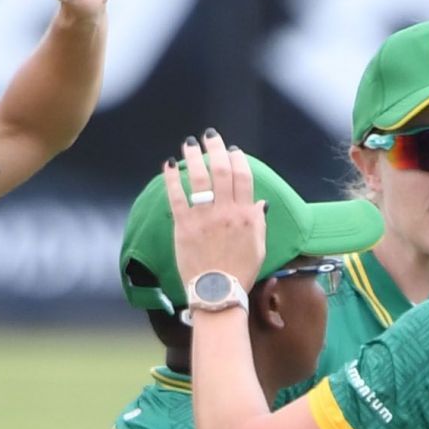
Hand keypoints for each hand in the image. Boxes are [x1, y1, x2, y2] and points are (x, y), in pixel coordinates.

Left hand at [168, 129, 265, 292]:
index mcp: (246, 215)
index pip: (243, 178)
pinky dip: (171, 179)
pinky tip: (168, 166)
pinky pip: (176, 197)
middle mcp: (226, 212)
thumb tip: (260, 203)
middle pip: (221, 171)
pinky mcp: (184, 226)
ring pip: (199, 179)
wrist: (218, 292)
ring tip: (189, 144)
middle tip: (209, 137)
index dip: (238, 160)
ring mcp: (204, 217)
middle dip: (215, 150)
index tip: (232, 150)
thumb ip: (259, 222)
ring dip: (193, 157)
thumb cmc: (240, 272)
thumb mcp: (259, 247)